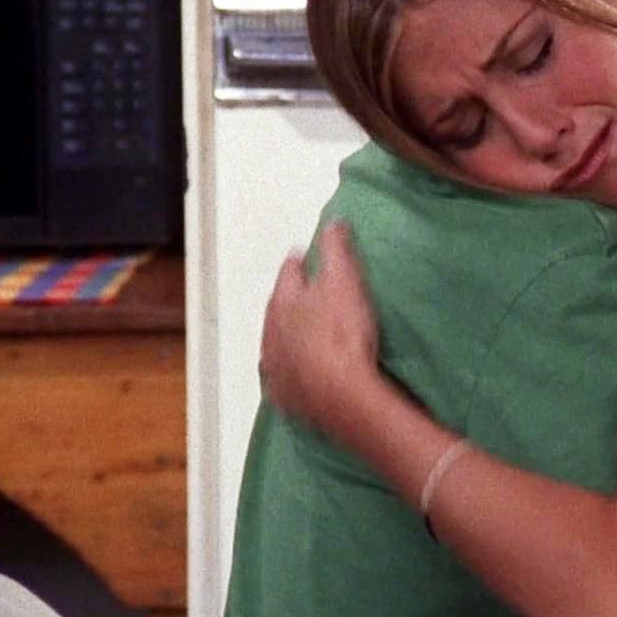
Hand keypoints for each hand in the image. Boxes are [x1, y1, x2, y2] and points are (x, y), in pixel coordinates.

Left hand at [258, 222, 381, 434]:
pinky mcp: (284, 394)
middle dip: (288, 297)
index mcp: (284, 300)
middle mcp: (272, 331)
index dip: (298, 261)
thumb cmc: (342, 333)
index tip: (303, 256)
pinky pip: (282, 375)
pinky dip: (289, 367)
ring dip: (285, 333)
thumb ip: (336, 249)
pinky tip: (297, 369)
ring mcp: (275, 364)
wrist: (341, 394)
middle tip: (303, 292)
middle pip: (277, 307)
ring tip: (300, 330)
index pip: (288, 272)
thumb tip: (333, 222)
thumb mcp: (345, 280)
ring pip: (276, 341)